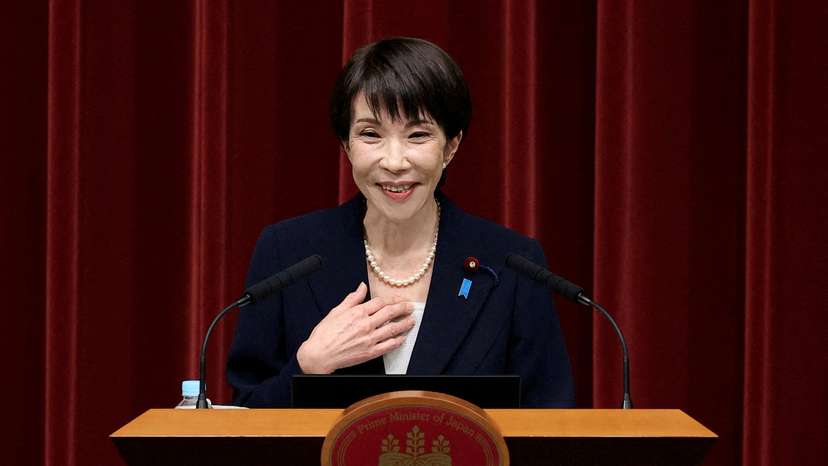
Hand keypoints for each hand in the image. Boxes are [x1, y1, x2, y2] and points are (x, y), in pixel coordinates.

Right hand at [296, 282, 414, 373]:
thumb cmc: (324, 334)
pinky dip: (398, 341)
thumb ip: (352, 298)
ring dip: (405, 324)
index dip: (391, 299)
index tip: (397, 299)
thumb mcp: (336, 311)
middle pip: (390, 313)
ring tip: (412, 320)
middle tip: (410, 307)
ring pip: (393, 329)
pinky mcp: (370, 352)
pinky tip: (403, 338)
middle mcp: (366, 324)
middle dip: (403, 308)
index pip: (380, 302)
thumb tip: (362, 286)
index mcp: (357, 312)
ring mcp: (369, 339)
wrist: (319, 354)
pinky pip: (389, 346)